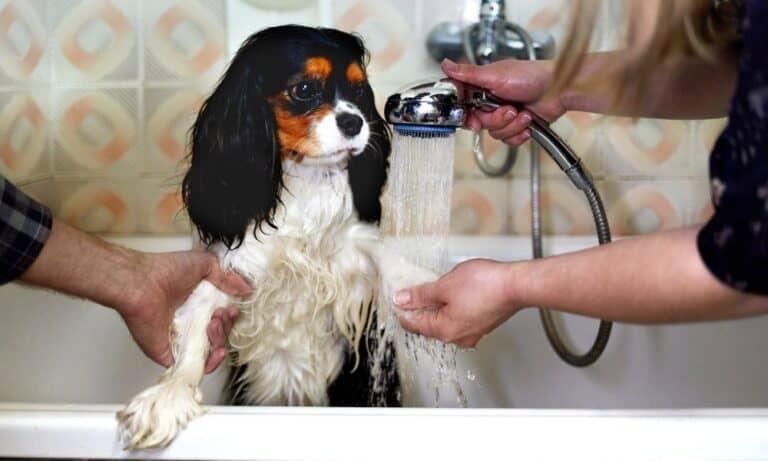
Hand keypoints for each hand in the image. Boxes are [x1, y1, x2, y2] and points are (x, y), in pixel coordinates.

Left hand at [120, 250, 251, 372]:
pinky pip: (194, 368)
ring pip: (211, 353)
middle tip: (219, 315)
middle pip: (219, 336)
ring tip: (212, 325)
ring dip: (220, 341)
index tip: (231, 308)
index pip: (221, 319)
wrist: (143, 283)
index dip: (230, 317)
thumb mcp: (206, 264)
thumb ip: (229, 277)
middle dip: (226, 327)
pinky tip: (215, 351)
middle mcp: (190, 323)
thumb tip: (247, 290)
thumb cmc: (166, 270)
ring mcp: (181, 340)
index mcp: (198, 305)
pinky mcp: (170, 354)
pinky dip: (209, 365)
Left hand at [392, 259, 520, 347]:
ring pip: (445, 322)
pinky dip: (451, 308)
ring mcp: (472, 333)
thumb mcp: (444, 285)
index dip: (401, 309)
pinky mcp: (483, 324)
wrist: (516, 285)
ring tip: (432, 289)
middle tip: (412, 290)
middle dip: (419, 308)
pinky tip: (452, 294)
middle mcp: (457, 337)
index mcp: (444, 330)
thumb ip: (421, 294)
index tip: (396, 297)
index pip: (413, 324)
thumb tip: (402, 299)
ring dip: (436, 307)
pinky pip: (459, 319)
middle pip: (428, 325)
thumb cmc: (485, 285)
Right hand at [442, 58, 566, 145]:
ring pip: (494, 133)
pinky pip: (508, 140)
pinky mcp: (517, 126)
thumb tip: (445, 65)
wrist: (560, 90)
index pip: (462, 105)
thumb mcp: (495, 75)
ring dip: (511, 125)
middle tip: (509, 109)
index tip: (472, 118)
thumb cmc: (531, 77)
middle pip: (479, 123)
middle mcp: (491, 101)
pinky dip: (519, 133)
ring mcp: (504, 114)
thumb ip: (468, 74)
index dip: (464, 114)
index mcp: (482, 87)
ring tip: (524, 113)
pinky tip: (529, 123)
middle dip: (496, 119)